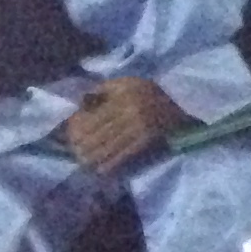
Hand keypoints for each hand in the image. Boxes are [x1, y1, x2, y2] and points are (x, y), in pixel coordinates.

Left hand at [61, 76, 187, 172]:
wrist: (181, 103)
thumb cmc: (149, 91)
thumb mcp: (127, 82)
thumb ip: (103, 89)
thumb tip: (80, 103)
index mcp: (122, 95)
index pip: (92, 115)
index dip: (77, 127)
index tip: (68, 134)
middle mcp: (130, 111)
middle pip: (97, 133)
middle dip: (80, 145)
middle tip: (72, 151)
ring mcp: (139, 128)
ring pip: (107, 147)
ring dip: (91, 157)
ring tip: (82, 161)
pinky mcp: (147, 141)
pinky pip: (123, 156)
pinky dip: (110, 164)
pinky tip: (100, 169)